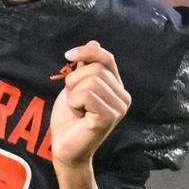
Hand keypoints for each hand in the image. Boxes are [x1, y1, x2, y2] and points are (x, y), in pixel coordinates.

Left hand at [49, 41, 130, 169]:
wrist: (64, 147)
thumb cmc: (70, 118)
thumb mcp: (75, 86)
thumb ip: (85, 67)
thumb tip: (94, 41)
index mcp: (117, 87)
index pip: (107, 58)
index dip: (87, 51)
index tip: (68, 55)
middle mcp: (123, 97)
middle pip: (95, 69)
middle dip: (74, 80)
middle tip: (73, 100)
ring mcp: (119, 108)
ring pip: (90, 80)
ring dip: (73, 93)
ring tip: (77, 109)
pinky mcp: (109, 117)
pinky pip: (86, 95)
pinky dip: (74, 102)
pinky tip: (79, 116)